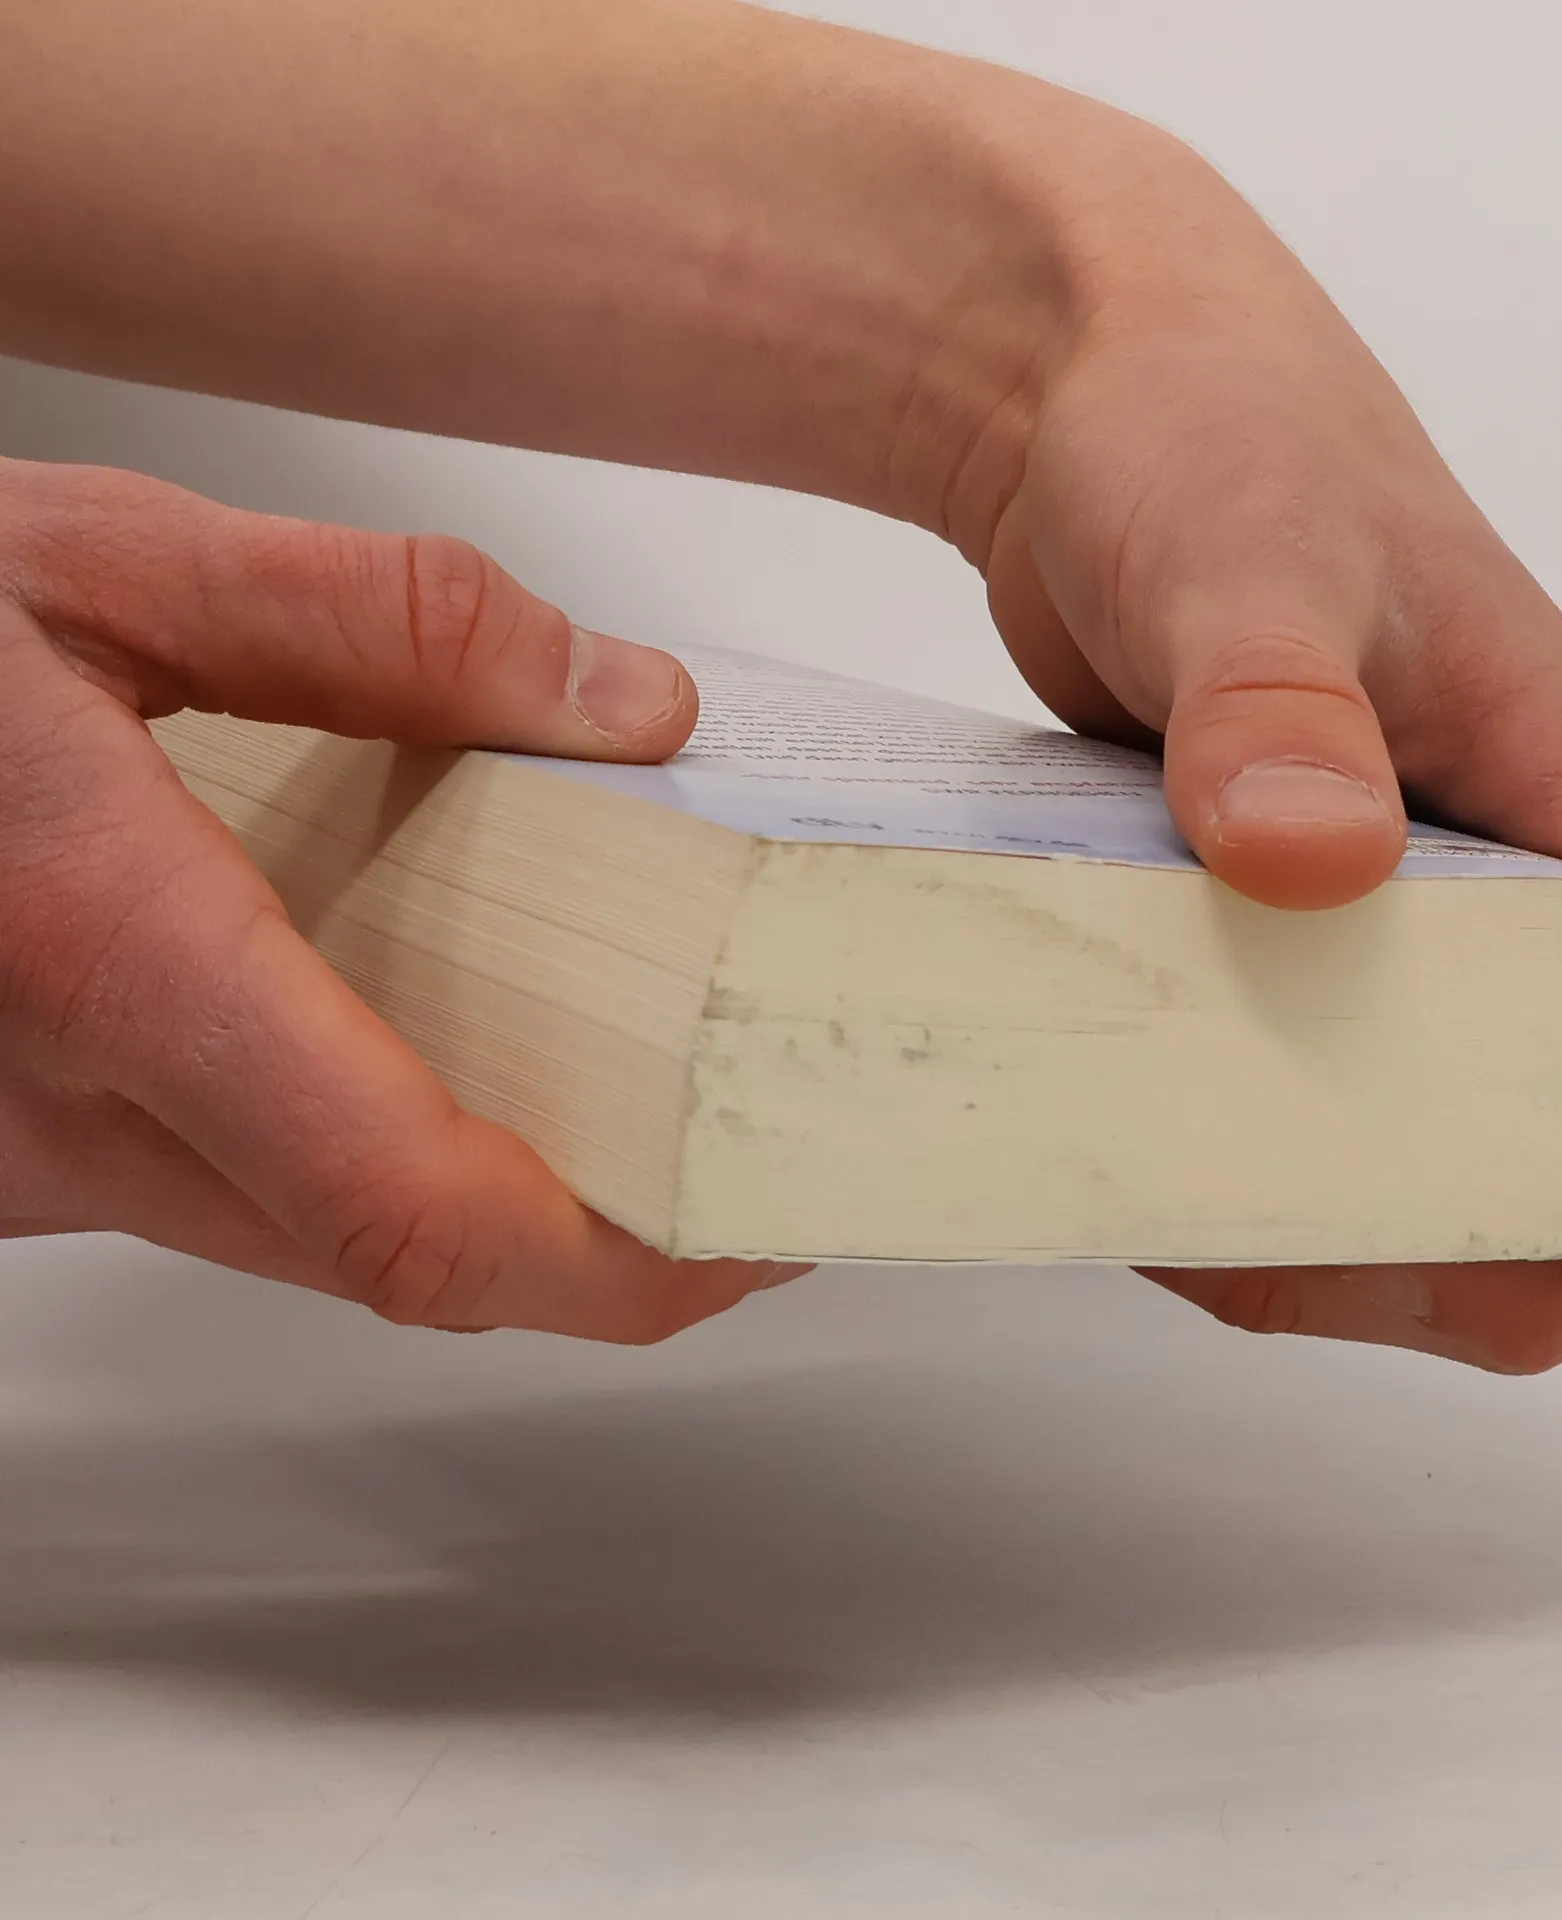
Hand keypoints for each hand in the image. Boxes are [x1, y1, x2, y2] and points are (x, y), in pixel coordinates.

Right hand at [0, 457, 800, 1338]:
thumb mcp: (104, 564)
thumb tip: (624, 705)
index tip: (739, 1238)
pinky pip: (240, 1200)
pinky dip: (380, 1165)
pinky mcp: (23, 1153)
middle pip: (390, 1257)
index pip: (404, 1202)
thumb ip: (387, 621)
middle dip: (593, 1252)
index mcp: (104, 949)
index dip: (604, 1264)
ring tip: (646, 1107)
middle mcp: (59, 1106)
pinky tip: (459, 1066)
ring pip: (316, 1242)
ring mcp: (29, 1158)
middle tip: (740, 1169)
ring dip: (496, 1209)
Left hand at [970, 154, 1561, 1369]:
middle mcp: (1545, 918)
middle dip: (1414, 1269)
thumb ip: (1280, 704)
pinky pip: (1311, 1115)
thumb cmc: (1225, 441)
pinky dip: (1234, 1164)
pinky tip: (1126, 1136)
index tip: (1404, 1247)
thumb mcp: (1250, 559)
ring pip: (1430, 1181)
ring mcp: (1424, 941)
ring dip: (1309, 1236)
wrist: (1112, 409)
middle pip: (1558, 1202)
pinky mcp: (1312, 941)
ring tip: (1158, 1198)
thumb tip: (1314, 861)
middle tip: (1226, 1240)